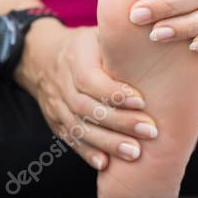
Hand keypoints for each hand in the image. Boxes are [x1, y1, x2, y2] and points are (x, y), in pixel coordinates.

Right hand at [15, 19, 158, 168]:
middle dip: (119, 122)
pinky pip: (70, 139)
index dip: (115, 93)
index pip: (91, 80)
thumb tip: (157, 36)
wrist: (41, 56)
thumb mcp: (100, 33)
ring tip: (134, 153)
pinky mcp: (55, 122)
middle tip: (150, 132)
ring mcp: (55, 105)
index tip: (142, 102)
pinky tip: (106, 164)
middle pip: (87, 108)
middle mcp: (62, 83)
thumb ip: (121, 40)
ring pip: (79, 127)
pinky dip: (87, 152)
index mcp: (75, 58)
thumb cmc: (86, 44)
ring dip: (107, 142)